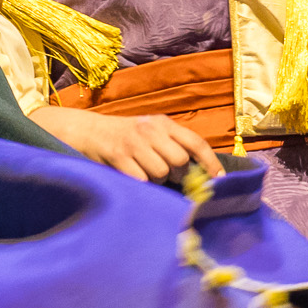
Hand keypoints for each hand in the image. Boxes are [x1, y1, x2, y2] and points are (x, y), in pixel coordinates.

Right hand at [32, 104, 222, 183]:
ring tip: (144, 171)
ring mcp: (133, 143)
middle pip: (179, 161)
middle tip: (167, 174)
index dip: (211, 163)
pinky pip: (140, 180)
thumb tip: (199, 171)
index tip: (219, 180)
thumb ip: (173, 144)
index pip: (195, 142)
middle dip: (177, 174)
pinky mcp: (117, 156)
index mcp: (162, 123)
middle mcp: (150, 130)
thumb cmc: (125, 136)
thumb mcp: (150, 131)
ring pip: (161, 173)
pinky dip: (140, 184)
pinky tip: (131, 175)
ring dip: (156, 179)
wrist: (87, 131)